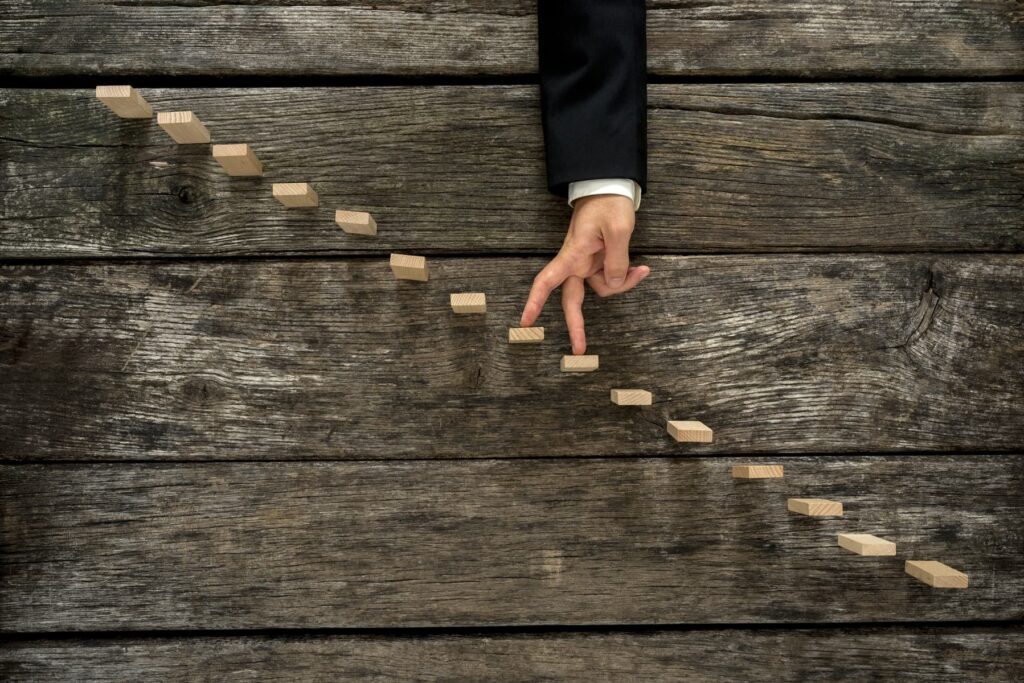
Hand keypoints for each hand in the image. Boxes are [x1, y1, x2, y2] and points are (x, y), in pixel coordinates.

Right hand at [520, 193, 650, 353]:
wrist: (610, 188)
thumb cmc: (609, 203)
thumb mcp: (619, 229)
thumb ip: (617, 261)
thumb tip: (613, 284)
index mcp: (573, 254)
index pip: (547, 281)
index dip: (534, 302)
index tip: (525, 322)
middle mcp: (577, 263)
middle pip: (571, 299)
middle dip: (576, 325)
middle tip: (580, 349)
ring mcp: (588, 263)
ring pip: (602, 288)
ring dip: (622, 284)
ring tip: (642, 269)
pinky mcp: (599, 261)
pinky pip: (612, 278)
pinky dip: (626, 277)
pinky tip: (642, 269)